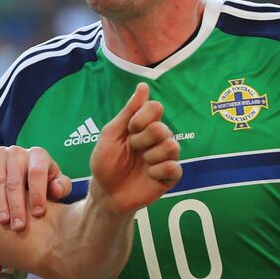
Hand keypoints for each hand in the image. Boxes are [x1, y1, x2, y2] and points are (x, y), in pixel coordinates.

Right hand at [0, 145, 72, 229]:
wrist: (21, 168)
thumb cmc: (42, 180)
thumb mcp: (55, 182)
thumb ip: (61, 187)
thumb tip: (55, 190)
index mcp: (38, 155)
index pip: (37, 173)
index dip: (37, 194)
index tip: (37, 214)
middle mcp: (18, 152)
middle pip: (15, 180)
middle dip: (17, 206)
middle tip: (18, 226)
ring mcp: (0, 154)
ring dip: (1, 203)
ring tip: (4, 221)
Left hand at [90, 82, 181, 214]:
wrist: (105, 192)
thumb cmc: (106, 162)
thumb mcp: (111, 134)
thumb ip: (128, 111)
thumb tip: (143, 85)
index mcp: (145, 126)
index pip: (156, 108)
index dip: (141, 118)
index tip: (129, 129)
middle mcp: (159, 139)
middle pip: (162, 128)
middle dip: (141, 140)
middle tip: (132, 149)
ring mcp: (166, 157)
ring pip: (171, 146)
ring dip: (149, 156)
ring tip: (141, 163)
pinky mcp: (170, 177)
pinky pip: (174, 167)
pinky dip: (157, 171)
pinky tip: (149, 175)